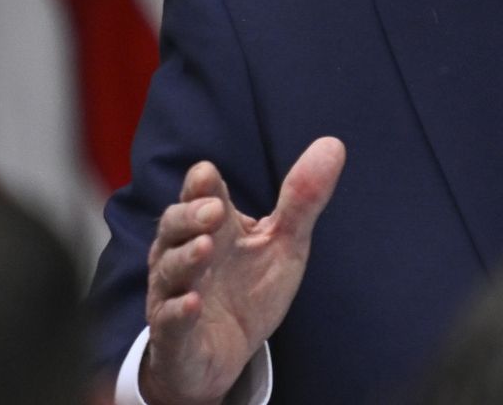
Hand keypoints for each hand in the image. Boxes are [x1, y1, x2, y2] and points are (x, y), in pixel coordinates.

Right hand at [140, 138, 345, 404]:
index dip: (201, 185)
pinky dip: (179, 311)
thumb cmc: (248, 291)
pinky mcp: (174, 336)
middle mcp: (183, 254)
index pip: (197, 194)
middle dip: (191, 216)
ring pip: (168, 269)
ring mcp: (174, 294)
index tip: (209, 175)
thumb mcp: (284, 243)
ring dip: (185, 258)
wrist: (225, 358)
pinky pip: (169, 321)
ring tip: (204, 248)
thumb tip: (334, 144)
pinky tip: (192, 303)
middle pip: (174, 225)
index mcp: (210, 227)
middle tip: (214, 211)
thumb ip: (303, 199)